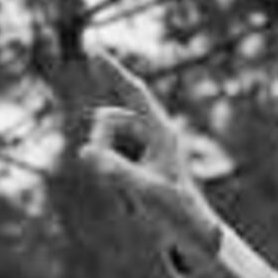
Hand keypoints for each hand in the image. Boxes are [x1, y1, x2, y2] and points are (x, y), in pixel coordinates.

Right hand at [79, 55, 227, 256]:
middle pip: (109, 118)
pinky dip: (108, 168)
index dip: (112, 69)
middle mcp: (155, 131)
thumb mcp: (144, 192)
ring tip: (126, 191)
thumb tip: (87, 152)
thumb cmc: (175, 211)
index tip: (91, 47)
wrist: (190, 230)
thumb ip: (117, 172)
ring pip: (106, 136)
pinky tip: (127, 195)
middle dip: (99, 138)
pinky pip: (108, 153)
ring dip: (104, 157)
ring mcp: (147, 144)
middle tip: (102, 168)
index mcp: (162, 131)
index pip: (133, 91)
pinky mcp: (139, 157)